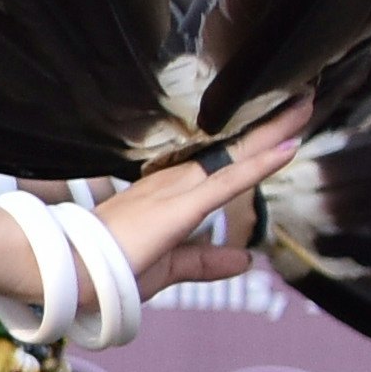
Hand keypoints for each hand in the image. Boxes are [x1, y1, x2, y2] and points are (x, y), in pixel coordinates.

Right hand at [98, 113, 304, 287]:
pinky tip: (287, 147)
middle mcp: (172, 185)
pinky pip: (229, 182)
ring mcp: (176, 193)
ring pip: (235, 157)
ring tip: (303, 104)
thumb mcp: (169, 267)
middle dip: (268, 125)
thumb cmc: (105, 272)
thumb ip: (206, 261)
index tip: (278, 125)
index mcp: (166, 197)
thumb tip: (244, 260)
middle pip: (231, 151)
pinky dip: (260, 164)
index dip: (249, 145)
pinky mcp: (180, 208)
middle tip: (300, 96)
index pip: (217, 165)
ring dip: (271, 132)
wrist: (67, 275)